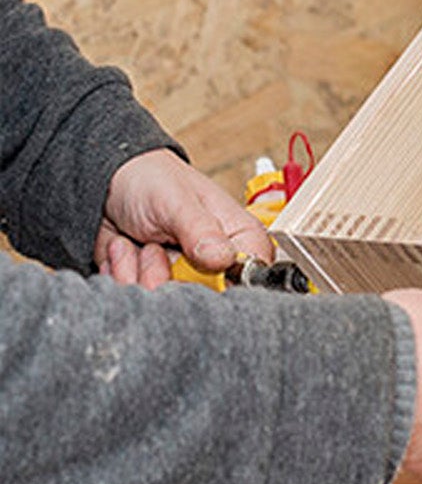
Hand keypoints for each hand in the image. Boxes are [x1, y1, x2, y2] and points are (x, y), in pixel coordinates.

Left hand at [97, 149, 274, 287]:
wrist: (108, 183)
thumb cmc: (151, 181)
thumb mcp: (175, 201)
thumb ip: (201, 230)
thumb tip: (225, 259)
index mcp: (240, 240)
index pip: (250, 280)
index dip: (222, 284)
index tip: (194, 270)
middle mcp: (218, 264)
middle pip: (204, 300)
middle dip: (166, 278)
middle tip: (152, 248)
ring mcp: (186, 278)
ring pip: (168, 303)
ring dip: (139, 273)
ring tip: (137, 244)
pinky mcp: (157, 285)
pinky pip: (141, 300)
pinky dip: (122, 275)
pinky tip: (125, 250)